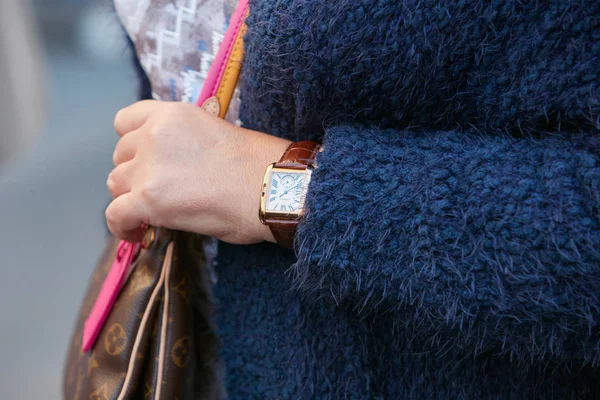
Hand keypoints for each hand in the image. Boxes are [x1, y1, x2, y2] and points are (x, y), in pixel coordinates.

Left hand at [106, 100, 290, 243]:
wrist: (269, 187)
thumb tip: (172, 167)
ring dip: (130, 198)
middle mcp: (153, 134)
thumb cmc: (255, 165)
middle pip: (121, 156)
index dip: (132, 144)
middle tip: (156, 191)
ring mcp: (148, 167)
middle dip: (135, 174)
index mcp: (171, 114)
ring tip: (149, 214)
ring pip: (115, 184)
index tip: (143, 159)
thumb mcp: (212, 133)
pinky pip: (115, 215)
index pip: (125, 121)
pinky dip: (122, 226)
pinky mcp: (148, 199)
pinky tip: (136, 233)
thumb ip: (182, 142)